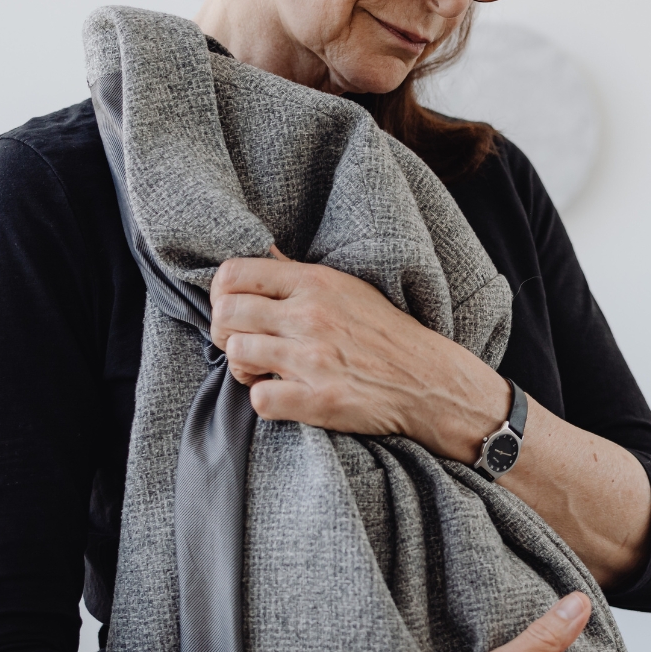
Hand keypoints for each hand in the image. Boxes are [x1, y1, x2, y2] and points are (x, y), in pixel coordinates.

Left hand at [209, 250, 508, 462]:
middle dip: (225, 333)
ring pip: (237, 355)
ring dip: (243, 369)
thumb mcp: (346, 288)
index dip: (221, 295)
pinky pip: (259, 400)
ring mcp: (313, 360)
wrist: (429, 380)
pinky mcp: (319, 400)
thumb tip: (264, 250)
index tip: (235, 312)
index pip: (233, 274)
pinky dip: (264, 401)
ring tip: (264, 373)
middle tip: (244, 345)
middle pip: (226, 315)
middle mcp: (310, 317)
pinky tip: (282, 395)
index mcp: (315, 283)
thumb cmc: (386, 334)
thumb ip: (299, 273)